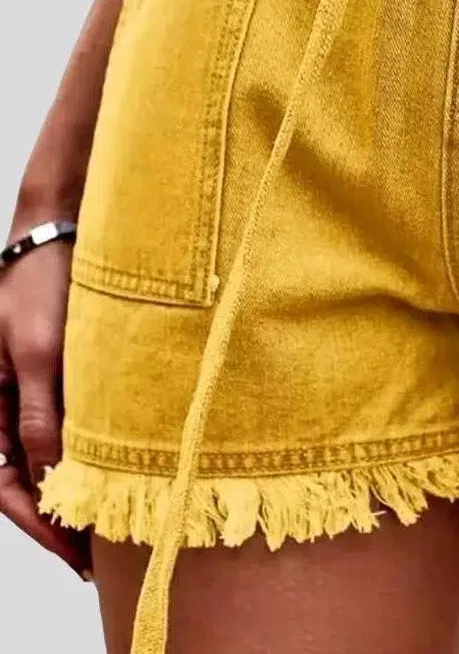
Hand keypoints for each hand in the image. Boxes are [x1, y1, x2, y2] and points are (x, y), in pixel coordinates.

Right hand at [0, 216, 90, 578]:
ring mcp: (32, 396)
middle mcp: (5, 409)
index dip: (40, 524)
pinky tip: (115, 472)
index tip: (76, 553)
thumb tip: (50, 476)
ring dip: (76, 491)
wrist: (61, 235)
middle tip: (98, 554)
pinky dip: (89, 455)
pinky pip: (69, 429)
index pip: (6, 486)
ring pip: (49, 460)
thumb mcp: (39, 352)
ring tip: (110, 526)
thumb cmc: (40, 284)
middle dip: (59, 519)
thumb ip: (41, 414)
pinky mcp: (60, 380)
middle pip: (25, 482)